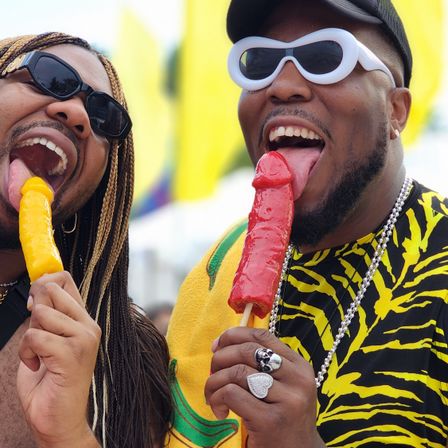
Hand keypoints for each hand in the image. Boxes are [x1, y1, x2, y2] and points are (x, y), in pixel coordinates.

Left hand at [17, 271, 100, 447]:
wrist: (59, 420)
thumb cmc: (51, 382)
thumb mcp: (48, 341)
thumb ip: (48, 317)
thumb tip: (38, 291)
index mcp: (83, 320)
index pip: (66, 281)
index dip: (44, 284)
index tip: (33, 303)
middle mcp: (88, 325)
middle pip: (51, 291)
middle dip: (33, 308)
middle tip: (36, 334)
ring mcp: (83, 338)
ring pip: (41, 314)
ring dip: (28, 337)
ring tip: (38, 355)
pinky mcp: (72, 353)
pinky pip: (36, 336)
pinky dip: (27, 353)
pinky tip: (37, 365)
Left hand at [205, 327, 324, 447]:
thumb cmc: (282, 417)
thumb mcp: (281, 386)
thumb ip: (259, 364)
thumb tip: (218, 345)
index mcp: (299, 366)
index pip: (262, 335)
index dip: (234, 335)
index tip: (217, 346)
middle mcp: (297, 379)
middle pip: (247, 351)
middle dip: (220, 358)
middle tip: (212, 374)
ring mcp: (287, 400)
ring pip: (237, 371)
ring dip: (215, 382)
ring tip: (212, 397)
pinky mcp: (271, 421)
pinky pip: (232, 394)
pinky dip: (217, 398)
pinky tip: (220, 412)